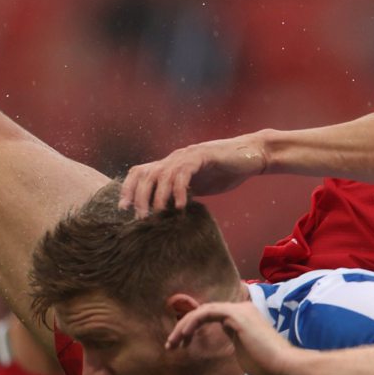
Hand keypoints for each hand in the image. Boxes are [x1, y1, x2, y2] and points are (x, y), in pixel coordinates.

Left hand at [120, 136, 267, 216]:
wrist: (250, 155)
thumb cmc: (224, 172)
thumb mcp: (198, 186)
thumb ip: (181, 194)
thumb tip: (166, 215)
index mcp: (170, 165)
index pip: (140, 172)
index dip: (128, 189)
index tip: (123, 209)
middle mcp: (174, 158)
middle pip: (145, 174)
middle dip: (139, 197)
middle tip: (140, 218)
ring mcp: (187, 156)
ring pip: (162, 174)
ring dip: (157, 196)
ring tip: (157, 215)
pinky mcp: (202, 156)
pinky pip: (184, 173)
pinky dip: (179, 190)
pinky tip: (181, 206)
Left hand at [167, 302, 309, 374]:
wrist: (284, 366)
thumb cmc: (267, 365)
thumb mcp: (244, 352)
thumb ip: (233, 341)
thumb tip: (223, 339)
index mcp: (242, 316)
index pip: (211, 315)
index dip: (192, 326)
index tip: (181, 344)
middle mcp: (241, 308)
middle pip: (204, 311)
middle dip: (184, 326)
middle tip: (171, 344)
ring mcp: (239, 310)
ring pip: (203, 310)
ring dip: (184, 326)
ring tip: (172, 342)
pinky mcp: (236, 315)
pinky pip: (207, 312)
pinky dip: (192, 322)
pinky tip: (184, 335)